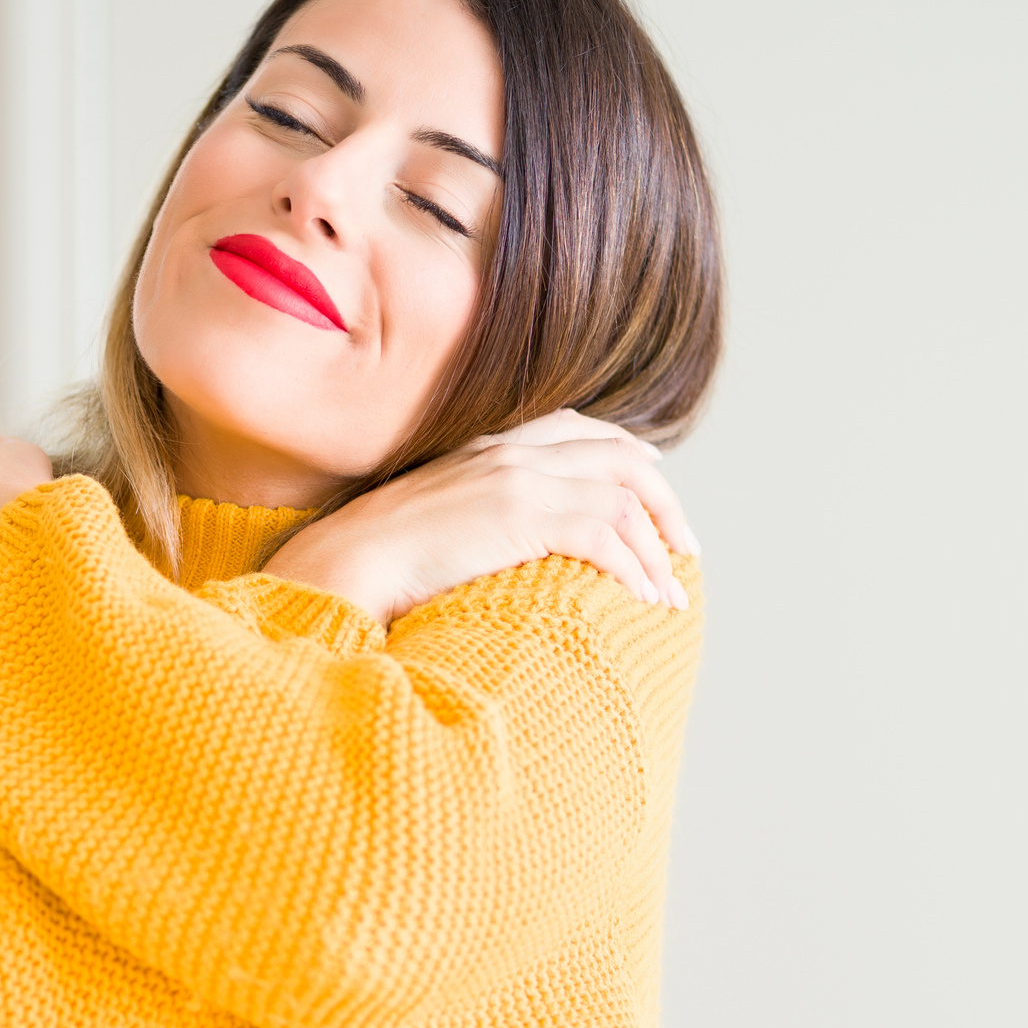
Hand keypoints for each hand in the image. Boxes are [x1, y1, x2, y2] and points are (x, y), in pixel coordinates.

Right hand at [261, 409, 699, 622]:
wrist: (342, 565)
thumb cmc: (371, 561)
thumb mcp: (429, 519)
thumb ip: (472, 514)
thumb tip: (494, 546)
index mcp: (488, 447)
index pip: (578, 428)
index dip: (628, 453)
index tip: (654, 487)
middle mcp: (510, 452)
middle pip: (620, 457)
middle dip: (665, 504)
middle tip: (685, 549)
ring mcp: (517, 479)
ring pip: (623, 499)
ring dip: (657, 550)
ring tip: (671, 593)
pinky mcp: (522, 514)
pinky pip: (605, 534)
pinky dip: (636, 568)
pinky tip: (646, 599)